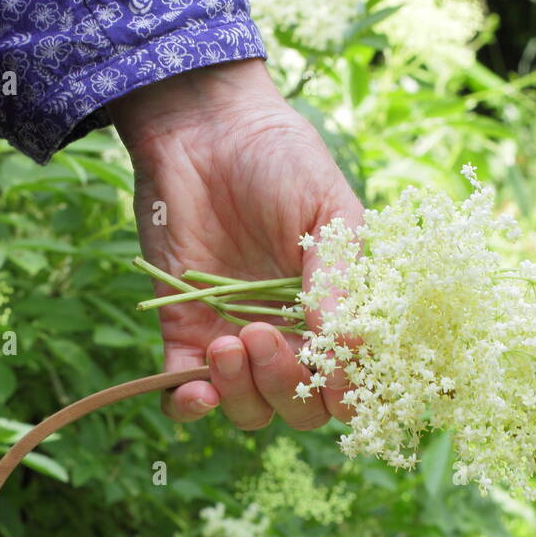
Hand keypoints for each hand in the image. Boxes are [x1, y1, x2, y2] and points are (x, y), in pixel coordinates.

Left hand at [111, 60, 362, 429]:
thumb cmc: (280, 160)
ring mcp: (237, 341)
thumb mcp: (325, 209)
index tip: (335, 376)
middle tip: (261, 334)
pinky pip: (186, 395)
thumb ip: (337, 277)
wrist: (204, 128)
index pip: (348, 384)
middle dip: (284, 385)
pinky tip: (194, 388)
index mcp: (333, 316)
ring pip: (249, 408)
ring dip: (240, 392)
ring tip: (226, 342)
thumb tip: (351, 344)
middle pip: (298, 407)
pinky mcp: (184, 334)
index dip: (346, 394)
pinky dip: (189, 405)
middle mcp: (290, 340)